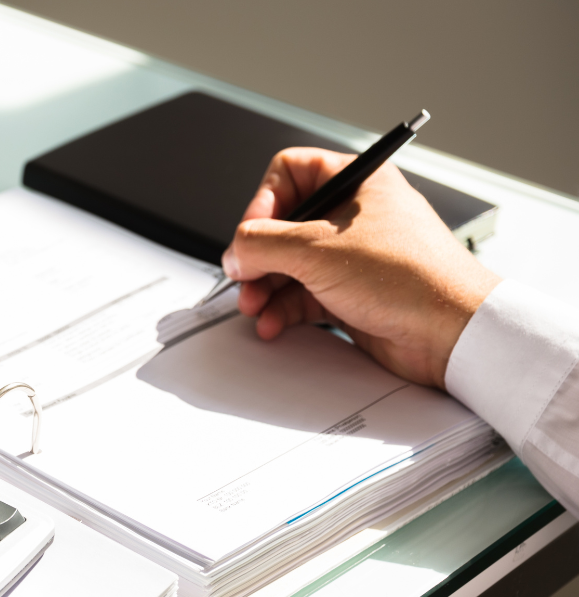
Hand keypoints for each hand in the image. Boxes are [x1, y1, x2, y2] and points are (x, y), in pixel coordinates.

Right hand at [223, 147, 500, 387]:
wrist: (453, 332)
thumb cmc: (411, 277)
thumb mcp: (316, 250)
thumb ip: (261, 244)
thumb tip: (234, 251)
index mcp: (357, 182)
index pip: (290, 172)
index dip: (263, 201)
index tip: (251, 233)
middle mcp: (354, 216)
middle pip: (282, 225)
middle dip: (257, 256)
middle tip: (244, 277)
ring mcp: (352, 256)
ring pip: (288, 263)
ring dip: (265, 287)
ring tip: (255, 307)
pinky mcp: (351, 293)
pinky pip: (303, 294)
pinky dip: (283, 309)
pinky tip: (273, 323)